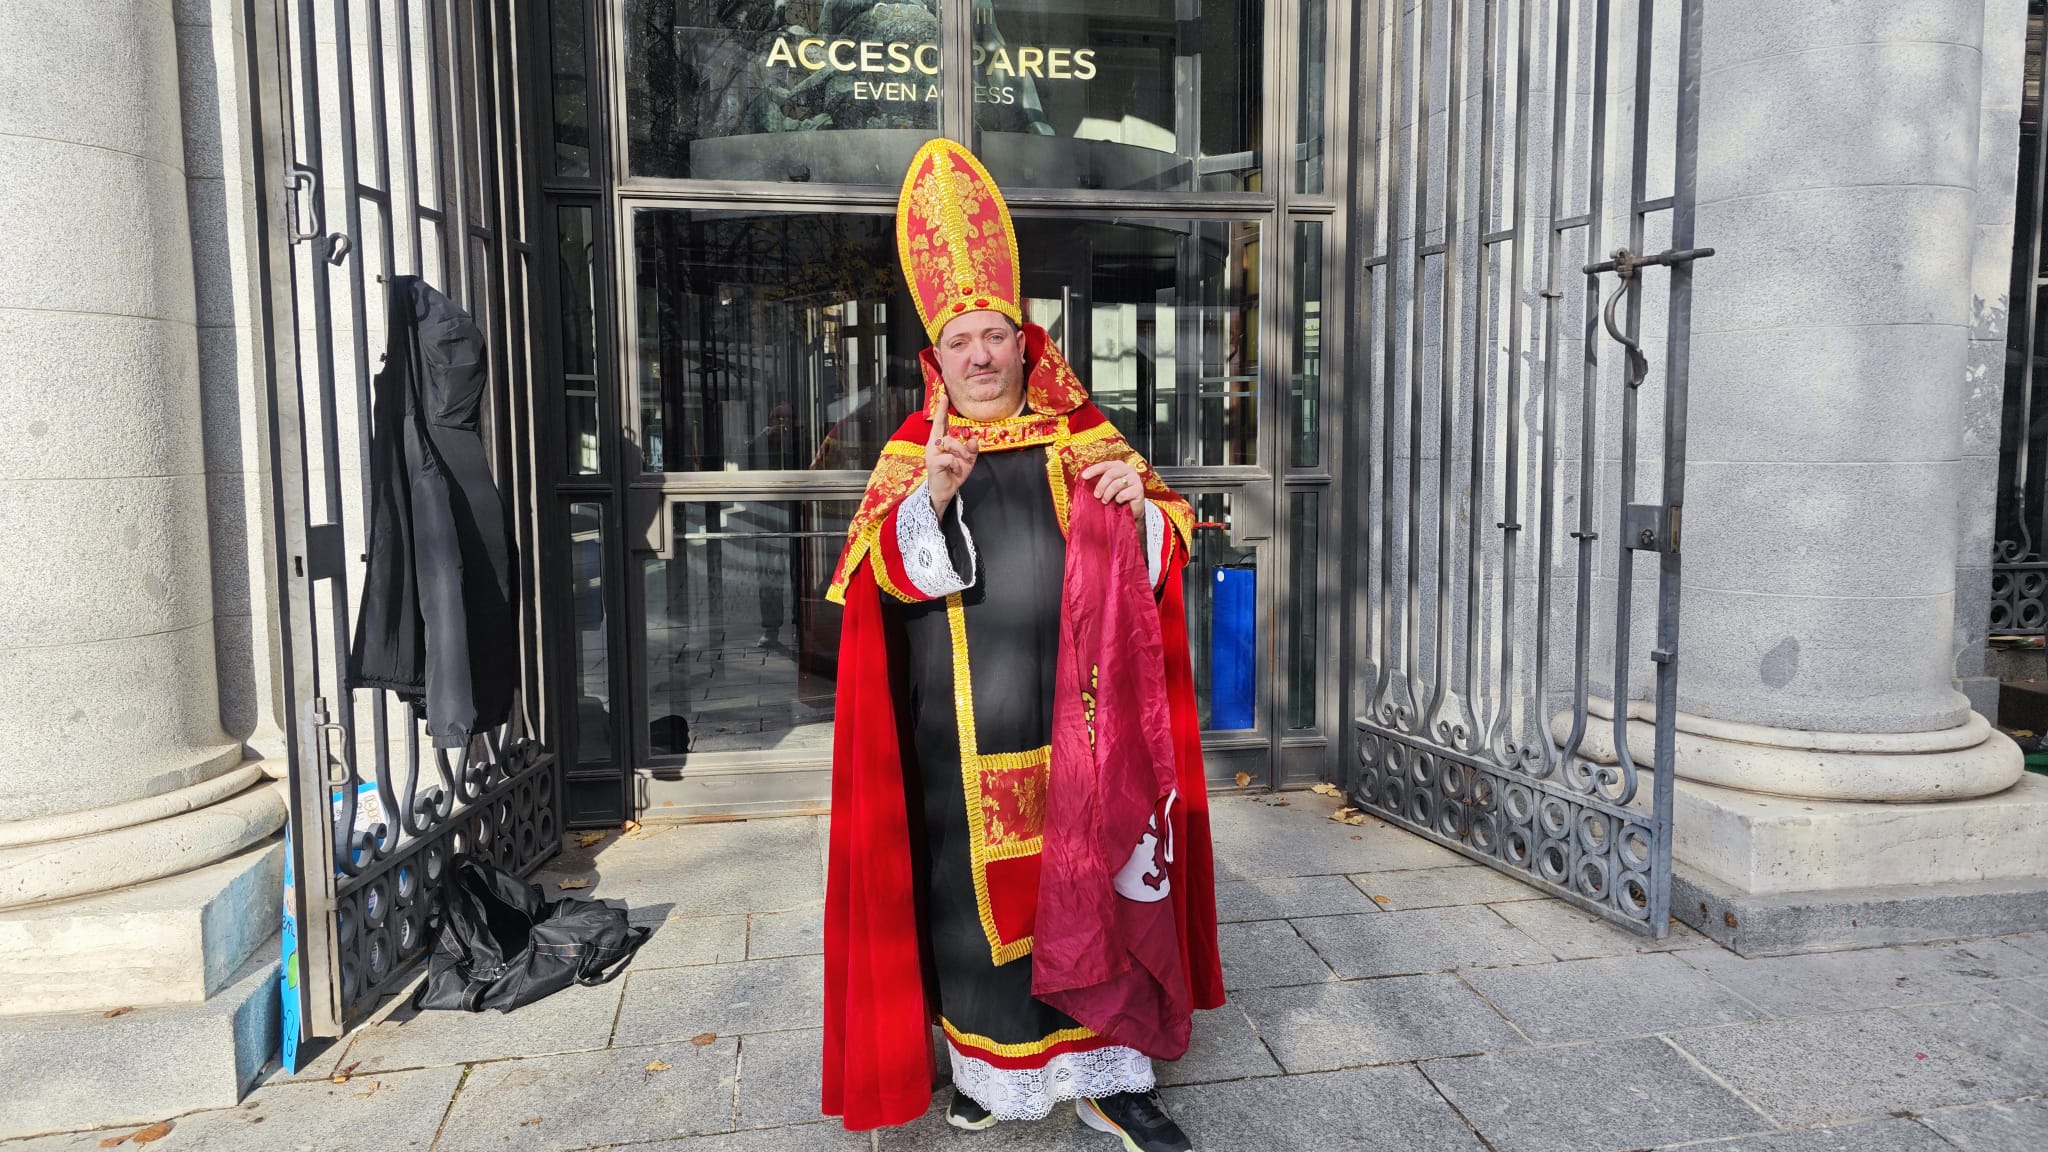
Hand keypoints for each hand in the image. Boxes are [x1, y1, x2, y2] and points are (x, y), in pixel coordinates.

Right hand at [925, 390, 979, 516]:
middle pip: (943, 429)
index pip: (942, 424)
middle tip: (951, 418)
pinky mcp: (933, 462)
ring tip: (963, 464)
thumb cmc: (953, 475)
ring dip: (961, 454)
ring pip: (950, 443)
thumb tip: (974, 439)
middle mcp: (933, 445)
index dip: (941, 410)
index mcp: (941, 443)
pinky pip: (950, 457)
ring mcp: (931, 453)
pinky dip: (957, 464)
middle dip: (947, 422)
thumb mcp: (967, 462)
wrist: (944, 492)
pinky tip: (955, 470)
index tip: (943, 396)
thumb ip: (971, 450)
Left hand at [1080, 459, 1146, 518]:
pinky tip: (1118, 502)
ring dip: (1108, 494)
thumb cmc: (1117, 497)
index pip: (1105, 465)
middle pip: (1111, 474)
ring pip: (1117, 484)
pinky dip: (1118, 499)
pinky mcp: (1139, 490)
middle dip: (1101, 485)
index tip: (1084, 476)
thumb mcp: (1107, 487)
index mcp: (1119, 466)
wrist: (1131, 511)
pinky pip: (1124, 494)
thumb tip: (1084, 478)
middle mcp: (1128, 469)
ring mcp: (1135, 479)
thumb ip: (1099, 481)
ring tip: (1105, 501)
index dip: (1094, 470)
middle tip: (1096, 495)